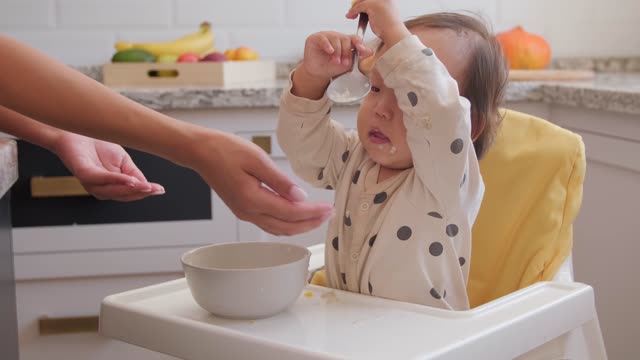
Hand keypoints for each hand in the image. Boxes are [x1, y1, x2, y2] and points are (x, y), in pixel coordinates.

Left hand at [51, 132, 163, 200]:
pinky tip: (129, 179)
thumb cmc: (97, 145)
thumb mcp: (122, 161)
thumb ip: (133, 174)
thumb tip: (147, 185)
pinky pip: (101, 179)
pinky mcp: (83, 172)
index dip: (145, 192)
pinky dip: (116, 180)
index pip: (130, 193)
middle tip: (155, 189)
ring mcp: (91, 182)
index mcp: (111, 186)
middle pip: (123, 195)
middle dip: (141, 193)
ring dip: (130, 189)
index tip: (160, 190)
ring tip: (145, 186)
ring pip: (113, 190)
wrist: (77, 130)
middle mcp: (100, 188)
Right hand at [191, 130, 333, 235]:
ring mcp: (245, 213)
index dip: (313, 213)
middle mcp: (248, 212)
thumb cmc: (224, 150)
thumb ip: (280, 181)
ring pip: (279, 229)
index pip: (291, 213)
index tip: (328, 208)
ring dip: (300, 226)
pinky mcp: (243, 209)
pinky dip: (287, 224)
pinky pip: (270, 224)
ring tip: (318, 217)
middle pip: (287, 227)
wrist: (201, 152)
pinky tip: (296, 217)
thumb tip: (300, 197)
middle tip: (329, 214)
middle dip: (311, 223)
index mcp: (253, 200)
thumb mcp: (257, 159)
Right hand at [301, 31, 372, 80]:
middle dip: (346, 51)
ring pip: (335, 38)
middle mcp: (336, 36)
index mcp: (345, 41)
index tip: (362, 51)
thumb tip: (370, 52)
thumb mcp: (347, 64)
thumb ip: (357, 57)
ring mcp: (325, 36)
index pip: (354, 38)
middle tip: (345, 62)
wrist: (318, 73)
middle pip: (345, 38)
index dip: (359, 43)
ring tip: (336, 61)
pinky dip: (327, 45)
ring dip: (337, 51)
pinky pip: (323, 38)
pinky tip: (330, 51)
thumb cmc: (332, 67)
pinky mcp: (315, 38)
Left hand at [347, 0, 409, 46]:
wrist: (394, 34)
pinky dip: (352, 12)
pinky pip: (358, 7)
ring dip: (354, 8)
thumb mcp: (385, 15)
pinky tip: (350, 16)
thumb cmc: (391, 29)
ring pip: (361, 1)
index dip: (364, 2)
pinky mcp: (372, 5)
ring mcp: (378, 0)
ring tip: (352, 14)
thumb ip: (378, 10)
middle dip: (358, 3)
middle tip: (354, 10)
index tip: (359, 6)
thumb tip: (368, 10)